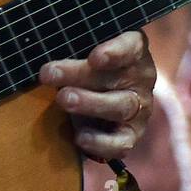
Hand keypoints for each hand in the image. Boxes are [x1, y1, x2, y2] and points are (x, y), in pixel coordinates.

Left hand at [38, 30, 155, 161]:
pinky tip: (80, 137)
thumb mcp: (83, 51)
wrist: (98, 99)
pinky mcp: (131, 135)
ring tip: (62, 99)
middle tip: (49, 74)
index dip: (115, 52)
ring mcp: (139, 108)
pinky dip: (100, 142)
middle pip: (115, 77)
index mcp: (133, 51)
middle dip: (79, 75)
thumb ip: (72, 47)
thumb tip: (49, 55)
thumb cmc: (89, 66)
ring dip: (88, 104)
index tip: (94, 58)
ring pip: (119, 107)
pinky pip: (120, 143)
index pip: (131, 47)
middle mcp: (140, 78)